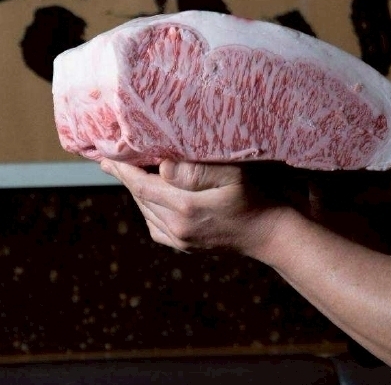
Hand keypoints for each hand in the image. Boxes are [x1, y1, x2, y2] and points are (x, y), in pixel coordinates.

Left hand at [100, 159, 292, 257]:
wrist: (272, 234)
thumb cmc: (258, 198)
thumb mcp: (234, 176)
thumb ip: (198, 170)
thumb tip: (162, 167)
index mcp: (186, 208)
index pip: (142, 186)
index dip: (123, 170)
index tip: (106, 156)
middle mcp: (178, 228)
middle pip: (141, 199)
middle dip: (126, 179)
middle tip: (112, 160)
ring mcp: (181, 240)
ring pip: (146, 213)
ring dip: (136, 194)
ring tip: (130, 175)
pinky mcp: (186, 246)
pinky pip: (156, 228)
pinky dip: (148, 211)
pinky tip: (152, 199)